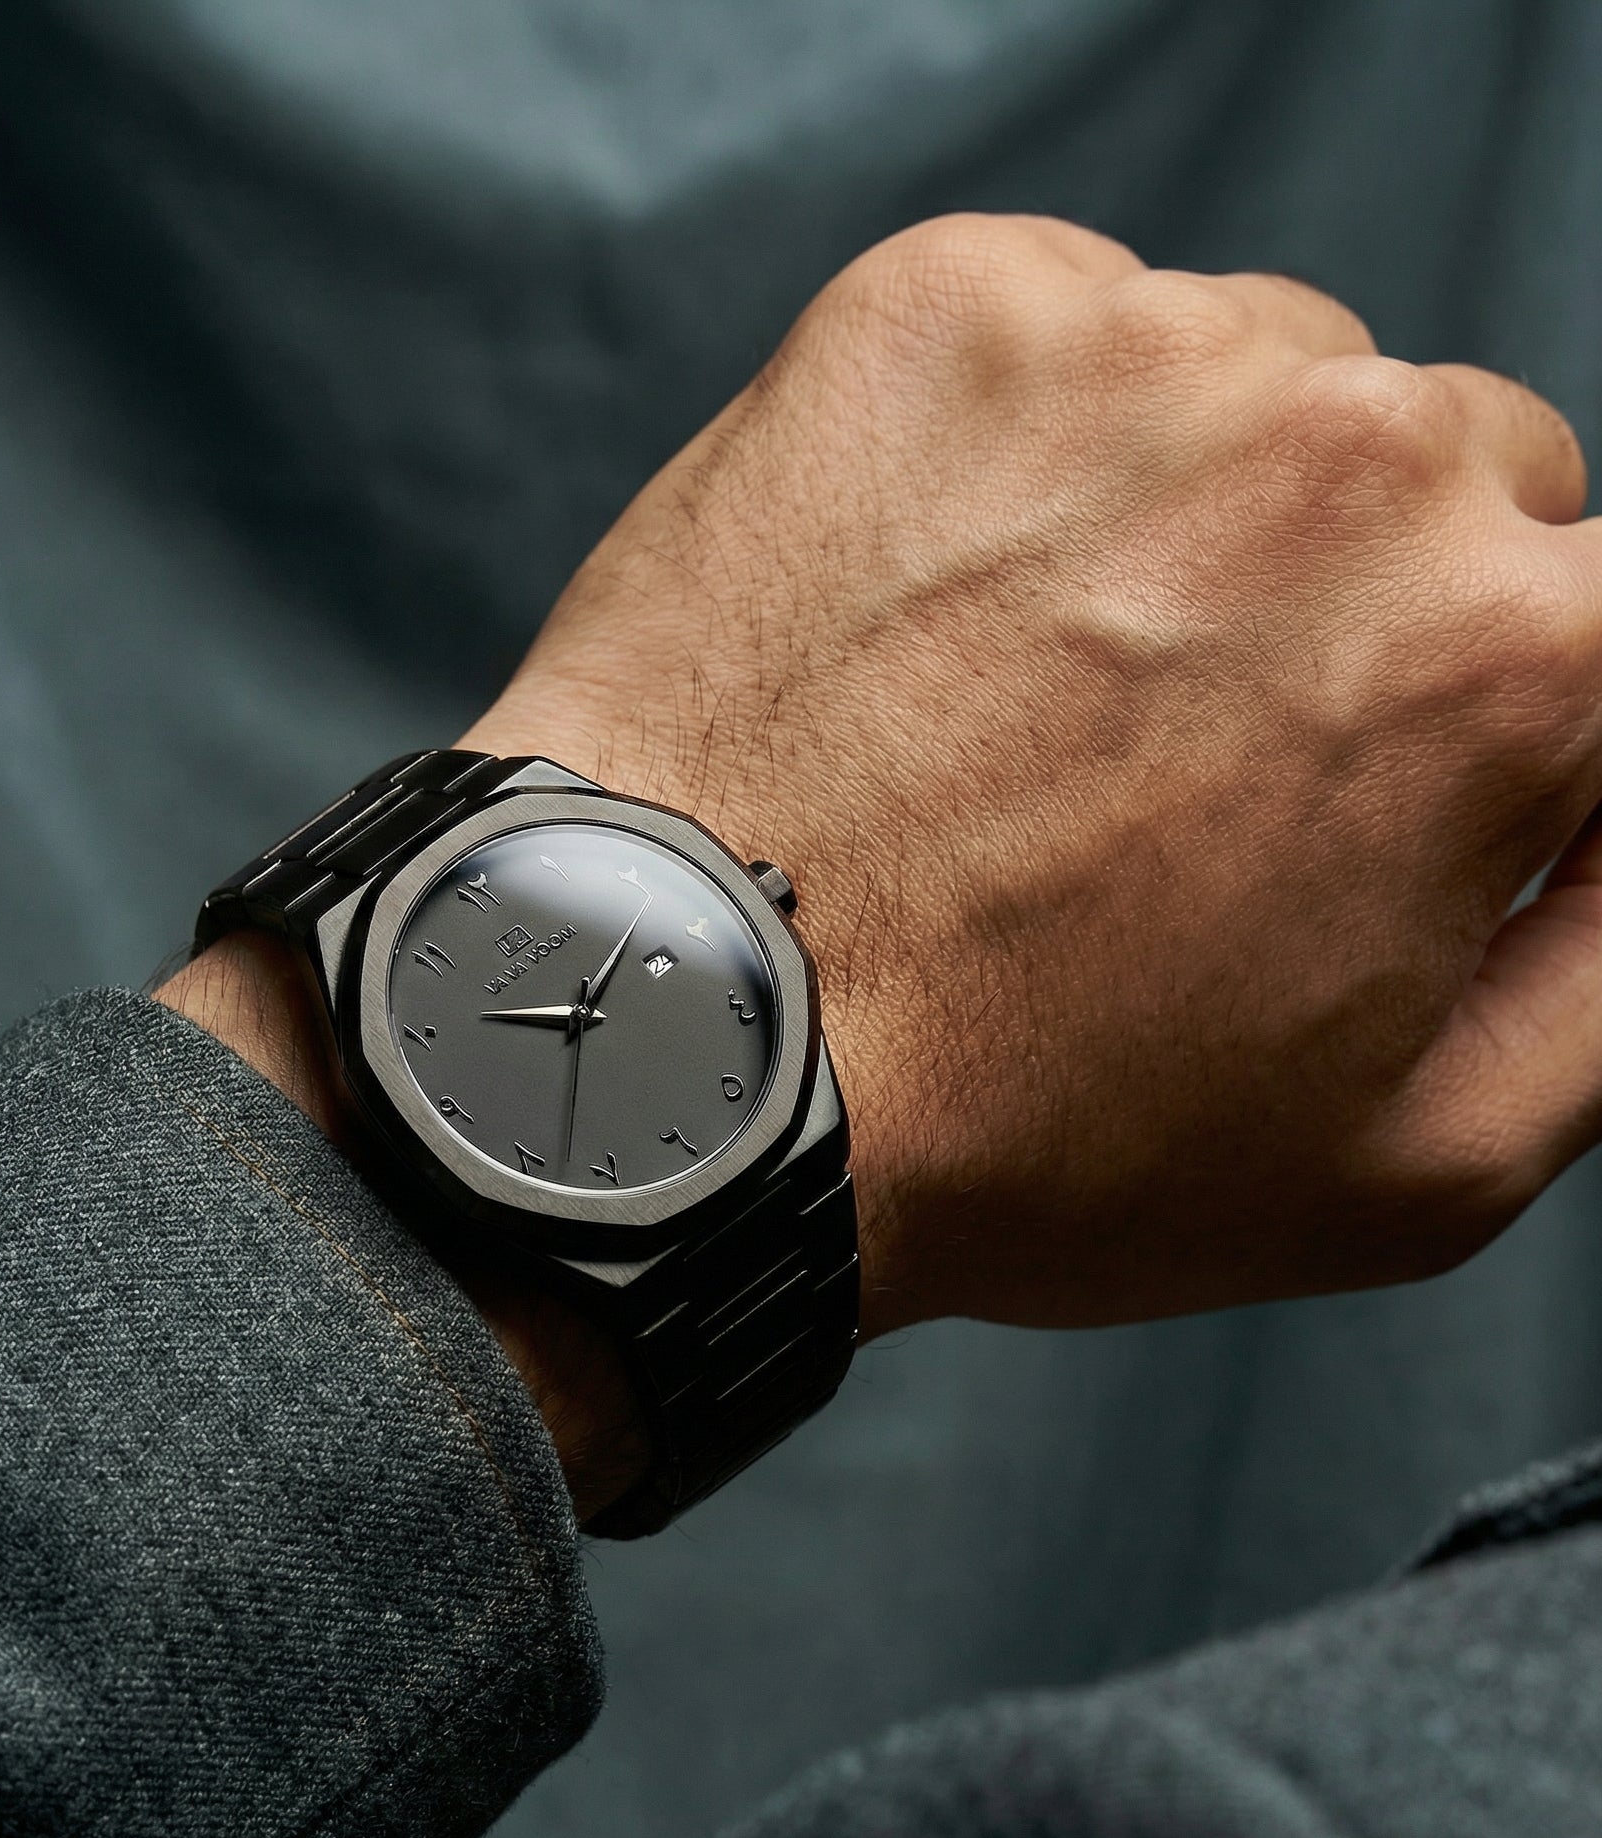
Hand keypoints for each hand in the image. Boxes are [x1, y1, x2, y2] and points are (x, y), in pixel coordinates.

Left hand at [464, 213, 1601, 1334]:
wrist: (692, 1039)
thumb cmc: (1027, 1130)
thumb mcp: (1418, 1160)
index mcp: (1513, 659)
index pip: (1597, 611)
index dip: (1494, 712)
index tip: (1368, 771)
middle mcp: (1355, 462)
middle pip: (1448, 473)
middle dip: (1357, 601)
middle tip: (1177, 756)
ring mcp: (1137, 358)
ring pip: (1259, 384)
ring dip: (1194, 506)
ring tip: (1035, 687)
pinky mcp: (944, 312)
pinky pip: (1065, 332)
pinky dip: (1028, 441)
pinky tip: (934, 602)